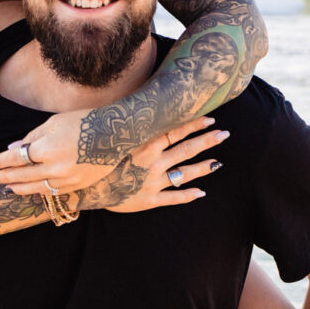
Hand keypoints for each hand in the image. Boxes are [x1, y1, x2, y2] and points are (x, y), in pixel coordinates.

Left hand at [0, 107, 114, 194]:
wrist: (115, 133)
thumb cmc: (83, 121)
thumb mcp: (54, 123)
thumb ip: (32, 137)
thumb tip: (13, 148)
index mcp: (47, 148)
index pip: (16, 158)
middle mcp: (55, 167)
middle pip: (22, 176)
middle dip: (4, 177)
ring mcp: (67, 179)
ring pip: (36, 188)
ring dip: (19, 188)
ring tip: (7, 187)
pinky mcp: (77, 185)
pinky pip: (52, 192)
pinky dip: (38, 191)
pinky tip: (30, 190)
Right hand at [97, 117, 227, 212]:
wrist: (85, 188)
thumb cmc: (97, 160)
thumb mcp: (113, 139)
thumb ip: (130, 127)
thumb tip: (140, 108)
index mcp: (145, 145)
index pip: (176, 131)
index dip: (194, 124)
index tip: (210, 117)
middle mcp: (153, 162)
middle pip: (186, 149)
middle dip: (207, 141)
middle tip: (224, 134)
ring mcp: (153, 182)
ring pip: (184, 173)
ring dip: (203, 167)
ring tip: (218, 162)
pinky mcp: (149, 200)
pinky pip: (173, 197)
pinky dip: (188, 195)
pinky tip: (201, 193)